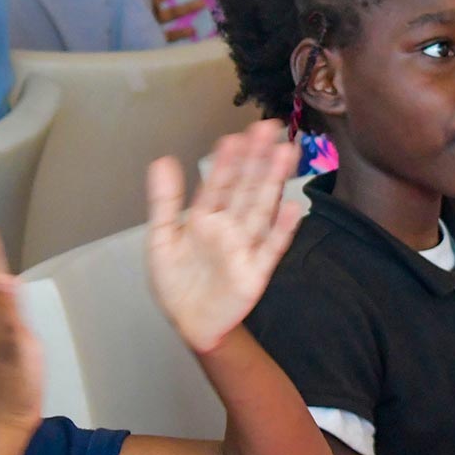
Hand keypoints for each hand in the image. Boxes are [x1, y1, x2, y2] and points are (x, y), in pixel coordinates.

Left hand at [146, 121, 300, 354]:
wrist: (190, 325)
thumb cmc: (176, 283)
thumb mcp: (161, 240)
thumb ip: (165, 201)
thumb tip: (163, 160)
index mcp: (205, 218)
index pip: (218, 183)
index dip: (228, 160)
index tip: (236, 135)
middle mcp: (228, 227)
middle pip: (245, 188)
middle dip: (256, 159)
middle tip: (268, 129)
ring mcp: (245, 247)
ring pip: (261, 208)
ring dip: (273, 182)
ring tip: (286, 153)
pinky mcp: (256, 271)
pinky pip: (271, 247)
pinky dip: (282, 228)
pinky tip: (293, 206)